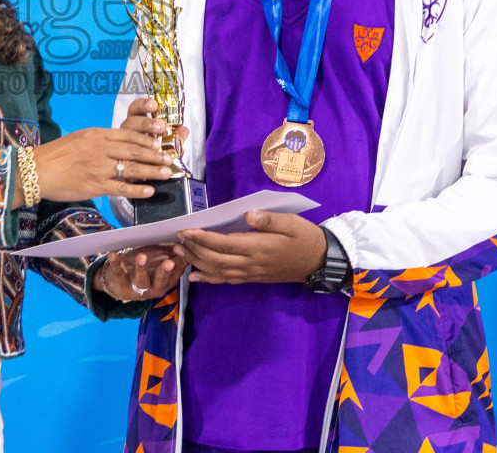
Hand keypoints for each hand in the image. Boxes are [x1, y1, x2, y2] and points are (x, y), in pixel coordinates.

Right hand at [31, 110, 173, 202]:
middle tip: (170, 159)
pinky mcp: (95, 186)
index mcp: (97, 135)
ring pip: (131, 169)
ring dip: (151, 171)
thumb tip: (119, 144)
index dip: (147, 139)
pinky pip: (120, 188)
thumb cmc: (56, 155)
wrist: (36, 170)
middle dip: (155, 155)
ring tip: (166, 173)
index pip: (128, 135)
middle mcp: (100, 149)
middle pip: (135, 151)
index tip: (160, 142)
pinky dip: (137, 190)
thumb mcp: (80, 138)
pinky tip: (149, 191)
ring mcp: (98, 168)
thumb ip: (100, 140)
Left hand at [93, 246, 186, 303]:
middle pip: (161, 281)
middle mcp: (155, 288)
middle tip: (169, 262)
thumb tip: (188, 243)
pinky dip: (116, 264)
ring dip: (141, 268)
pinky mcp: (121, 284)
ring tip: (141, 257)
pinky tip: (114, 255)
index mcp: (167, 281)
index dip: (180, 262)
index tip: (182, 250)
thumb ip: (174, 253)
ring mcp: (138, 288)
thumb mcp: (161, 259)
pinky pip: (119, 273)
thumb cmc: (147, 268)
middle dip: (164, 272)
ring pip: (141, 280)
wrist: (120, 282)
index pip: (176, 272)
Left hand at [173, 211, 327, 284]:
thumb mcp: (292, 222)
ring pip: (219, 271)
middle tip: (177, 239)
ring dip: (197, 263)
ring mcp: (251, 273)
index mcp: (259, 247)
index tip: (187, 230)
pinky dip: (209, 279)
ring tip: (180, 252)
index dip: (204, 238)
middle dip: (195, 249)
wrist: (320, 262)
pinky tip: (195, 277)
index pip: (225, 244)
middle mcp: (252, 263)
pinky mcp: (253, 278)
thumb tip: (248, 215)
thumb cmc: (305, 237)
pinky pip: (227, 280)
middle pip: (217, 259)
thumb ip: (269, 220)